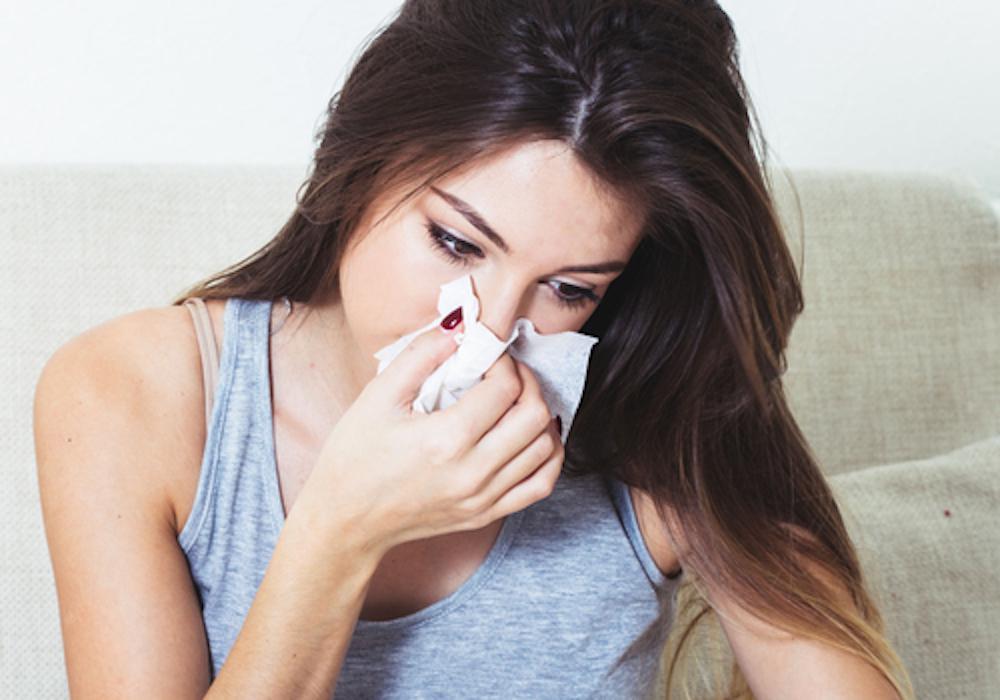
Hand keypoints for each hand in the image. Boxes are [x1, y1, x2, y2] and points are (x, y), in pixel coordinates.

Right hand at [294, 316, 562, 556]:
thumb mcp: (377, 396)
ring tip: (518, 401)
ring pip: (545, 449)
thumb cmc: (354, 457)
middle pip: (535, 416)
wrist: (346, 520)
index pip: (504, 389)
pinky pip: (540, 484)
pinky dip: (547, 455)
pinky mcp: (486, 514)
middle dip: (528, 383)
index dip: (504, 362)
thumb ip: (421, 354)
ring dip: (540, 415)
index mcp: (445, 440)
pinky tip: (531, 437)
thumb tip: (459, 326)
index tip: (488, 356)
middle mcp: (472, 472)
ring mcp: (483, 498)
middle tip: (508, 374)